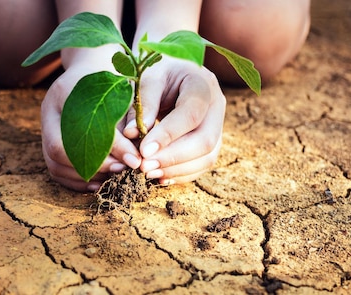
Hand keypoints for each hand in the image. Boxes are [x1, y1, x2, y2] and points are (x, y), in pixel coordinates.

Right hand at [41, 64, 141, 190]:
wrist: (92, 67)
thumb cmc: (114, 80)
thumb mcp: (123, 93)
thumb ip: (128, 121)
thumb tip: (135, 157)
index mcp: (64, 92)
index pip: (78, 128)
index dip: (108, 149)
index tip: (134, 159)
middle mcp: (48, 110)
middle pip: (58, 150)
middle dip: (94, 166)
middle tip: (122, 170)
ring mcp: (45, 127)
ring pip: (54, 164)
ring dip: (85, 176)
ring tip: (113, 177)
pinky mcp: (49, 140)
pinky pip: (55, 169)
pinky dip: (76, 181)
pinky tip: (99, 182)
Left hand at [123, 57, 226, 184]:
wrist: (174, 72)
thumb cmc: (158, 71)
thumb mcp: (148, 78)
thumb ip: (143, 103)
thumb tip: (132, 134)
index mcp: (202, 83)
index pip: (190, 114)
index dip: (168, 135)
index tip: (143, 151)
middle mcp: (217, 105)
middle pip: (205, 140)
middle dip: (173, 158)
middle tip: (144, 167)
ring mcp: (219, 125)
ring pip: (208, 157)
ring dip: (177, 170)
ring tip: (148, 173)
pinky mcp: (214, 141)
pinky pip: (203, 164)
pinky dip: (182, 174)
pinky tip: (160, 176)